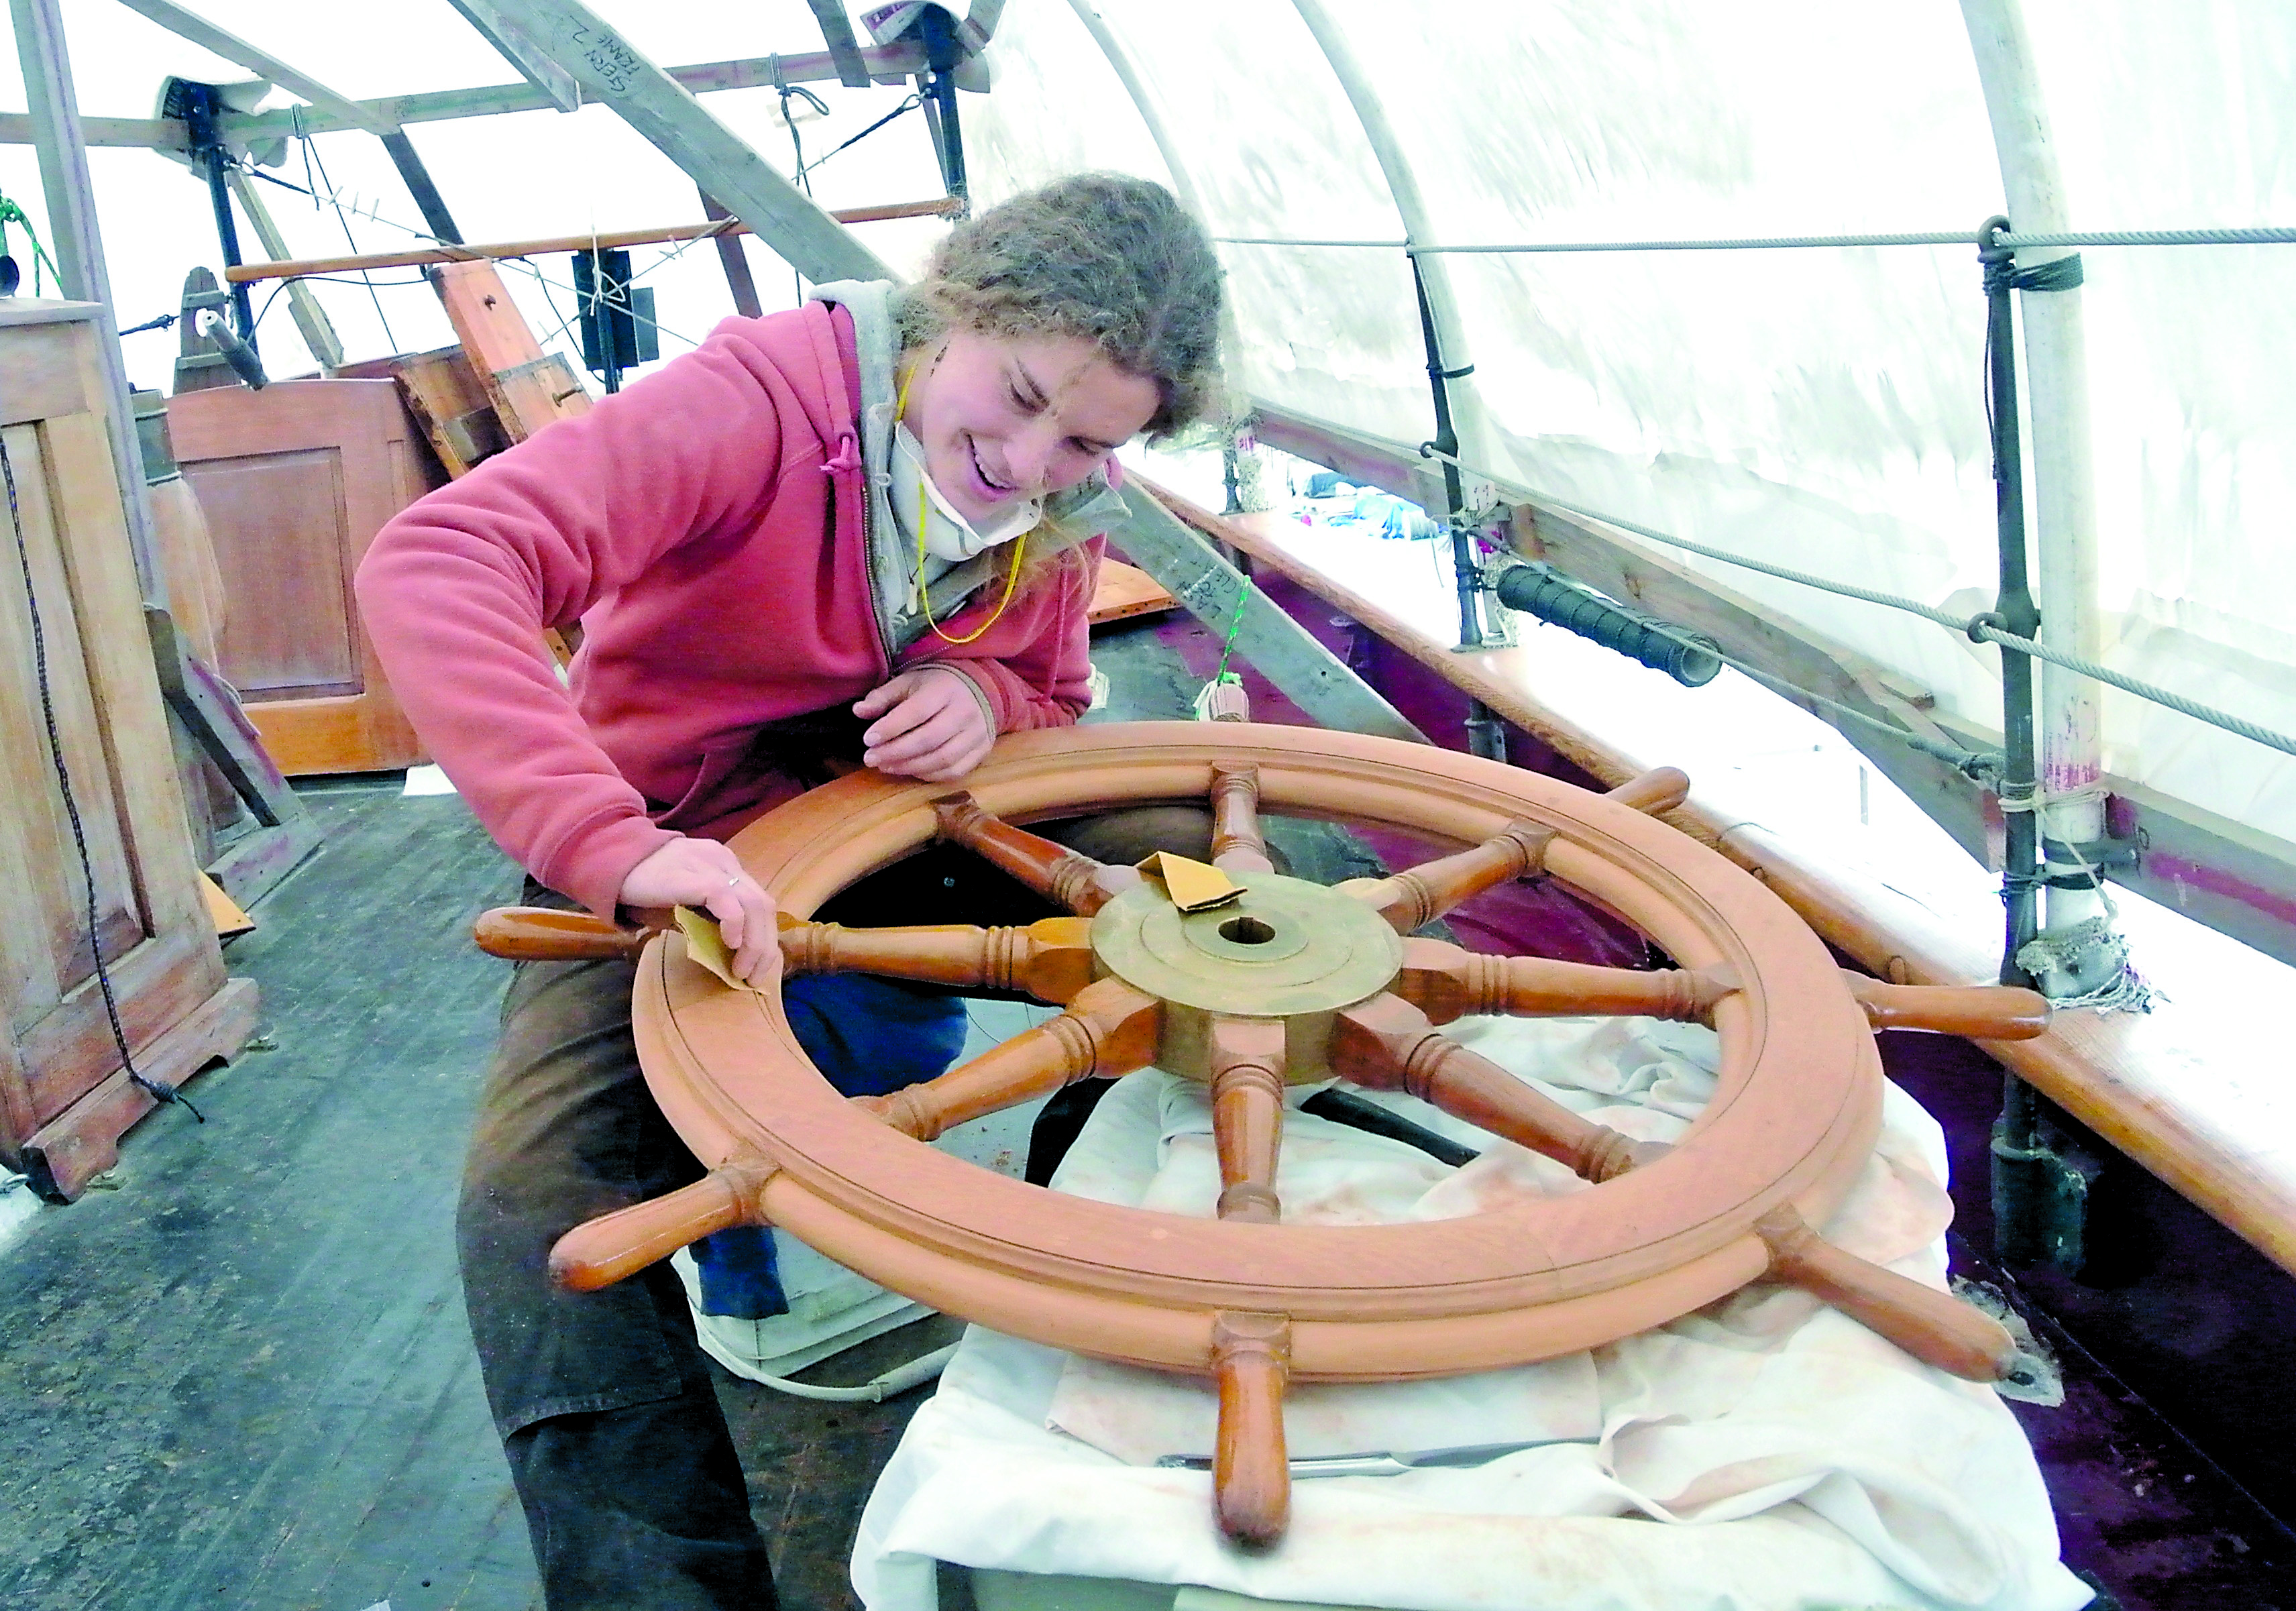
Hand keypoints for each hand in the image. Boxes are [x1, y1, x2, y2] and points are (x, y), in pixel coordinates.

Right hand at [617, 836, 779, 983]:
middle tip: (754, 978)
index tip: (758, 967)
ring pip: (753, 905)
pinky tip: (729, 945)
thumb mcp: (682, 905)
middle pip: (763, 906)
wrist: (607, 863)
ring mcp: (712, 865)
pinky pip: (725, 899)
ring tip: (741, 971)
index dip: (765, 937)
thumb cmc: (643, 888)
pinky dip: (734, 924)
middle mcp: (724, 862)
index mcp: (725, 867)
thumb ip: (705, 920)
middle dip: (765, 947)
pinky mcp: (694, 874)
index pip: (759, 903)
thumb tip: (726, 955)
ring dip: (754, 944)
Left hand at [853, 666, 994, 781]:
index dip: (891, 727)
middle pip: (929, 739)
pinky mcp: (982, 751)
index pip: (917, 712)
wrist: (978, 690)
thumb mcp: (908, 683)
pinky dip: (929, 775)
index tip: (868, 739)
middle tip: (870, 759)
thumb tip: (858, 711)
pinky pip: (954, 771)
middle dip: (895, 752)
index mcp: (946, 689)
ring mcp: (977, 734)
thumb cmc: (935, 687)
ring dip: (909, 767)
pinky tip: (909, 770)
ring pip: (942, 759)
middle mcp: (966, 712)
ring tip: (885, 766)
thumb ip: (882, 697)